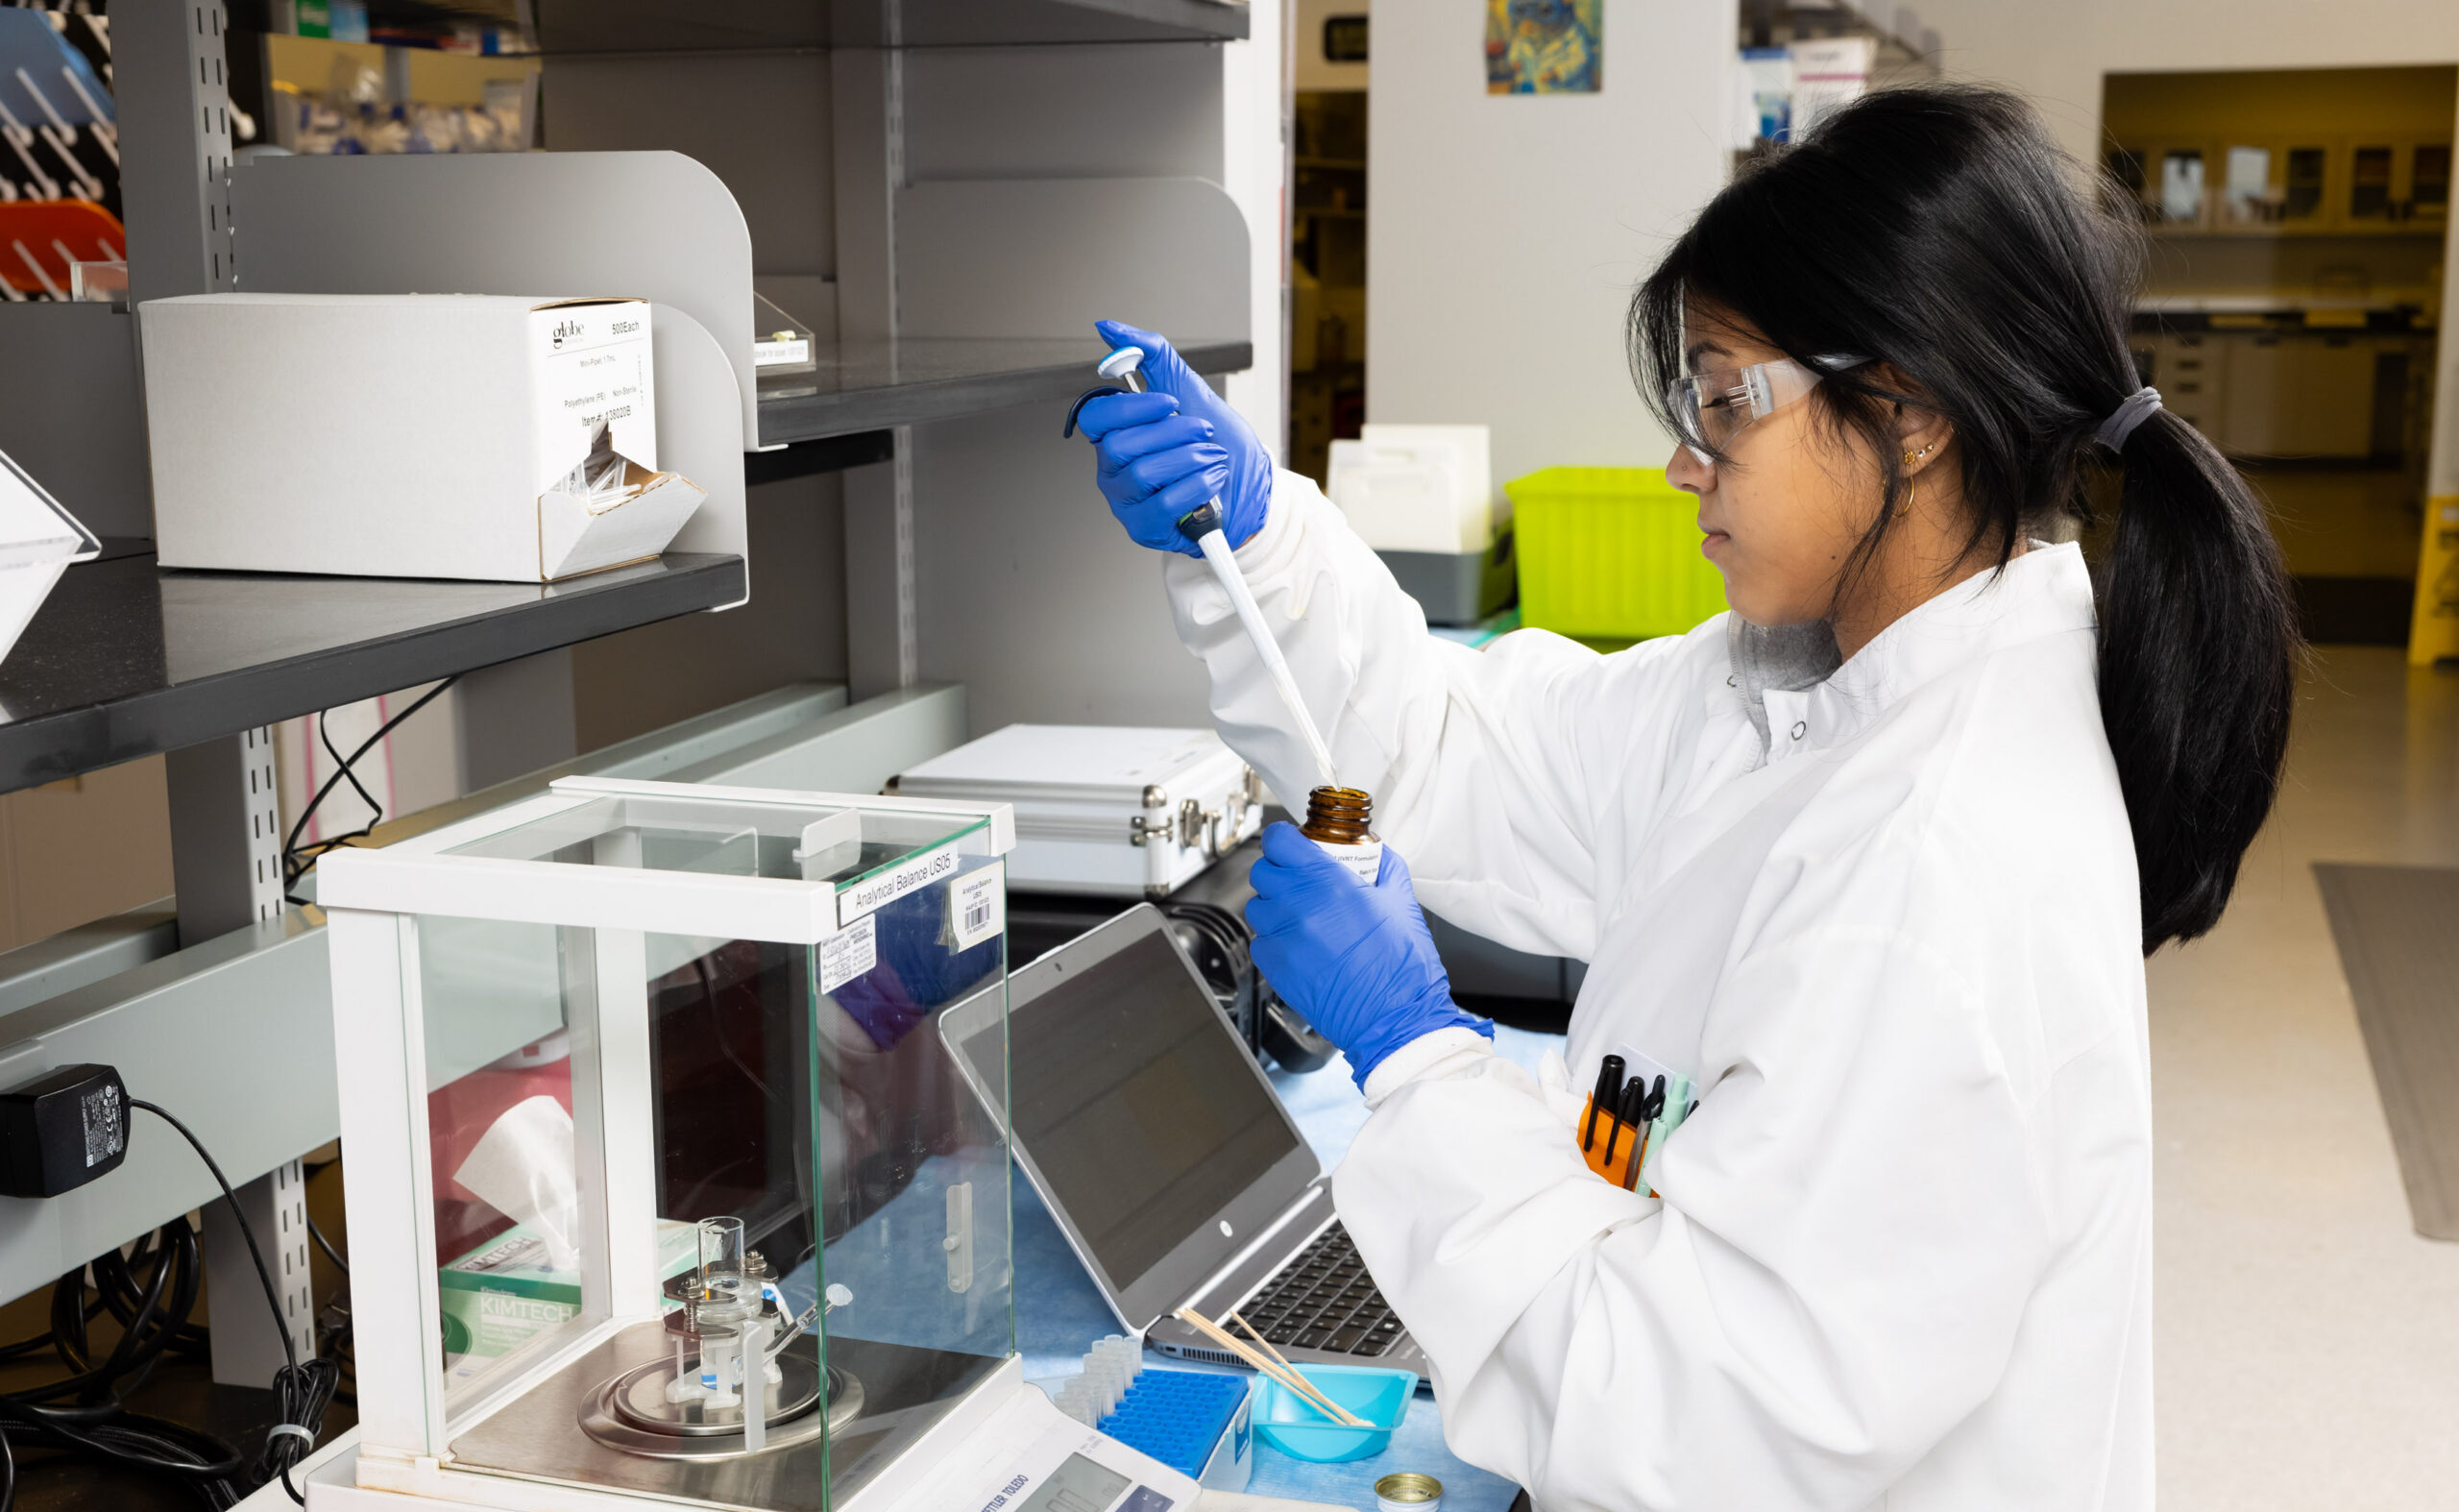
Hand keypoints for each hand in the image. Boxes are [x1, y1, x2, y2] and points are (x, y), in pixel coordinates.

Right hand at [1072, 320, 1271, 556]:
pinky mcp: (1144, 528)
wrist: (1252, 486)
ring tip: (1212, 458)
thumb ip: (1152, 356)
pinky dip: (1196, 486)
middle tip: (1203, 432)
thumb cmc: (1218, 443)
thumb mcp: (1190, 389)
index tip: (1169, 403)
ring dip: (1191, 459)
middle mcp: (1114, 468)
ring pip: (1142, 473)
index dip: (1131, 407)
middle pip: (1121, 444)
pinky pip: (1161, 504)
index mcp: (1117, 434)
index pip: (1095, 416)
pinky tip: (1211, 480)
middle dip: (1174, 433)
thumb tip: (1111, 329)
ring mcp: (1127, 501)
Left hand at [1245, 823, 1492, 1088]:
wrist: (1395, 1017)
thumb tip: (1376, 852)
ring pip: (1257, 908)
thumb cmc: (1402, 966)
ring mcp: (1282, 938)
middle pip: (1262, 871)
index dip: (1282, 838)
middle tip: (1299, 881)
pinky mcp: (1275, 968)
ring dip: (1274, 906)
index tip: (1290, 842)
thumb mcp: (1401, 901)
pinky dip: (1274, 940)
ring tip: (1301, 917)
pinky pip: (1260, 943)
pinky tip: (1300, 946)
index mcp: (1326, 881)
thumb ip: (1385, 866)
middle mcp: (1297, 905)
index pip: (1278, 841)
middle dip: (1278, 871)